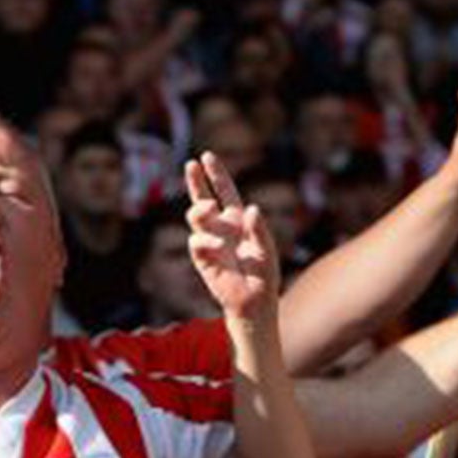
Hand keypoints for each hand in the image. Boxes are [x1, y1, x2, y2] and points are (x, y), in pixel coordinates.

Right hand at [185, 152, 279, 323]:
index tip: (207, 156)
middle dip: (195, 181)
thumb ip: (258, 228)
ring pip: (195, 216)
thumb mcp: (266, 247)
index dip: (216, 174)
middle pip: (203, 198)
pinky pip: (197, 242)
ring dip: (201, 209)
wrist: (254, 301)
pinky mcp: (202, 259)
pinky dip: (206, 240)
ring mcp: (210, 242)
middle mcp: (221, 228)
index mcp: (237, 220)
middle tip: (191, 164)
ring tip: (209, 209)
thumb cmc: (263, 274)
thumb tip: (250, 209)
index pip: (224, 192)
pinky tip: (219, 245)